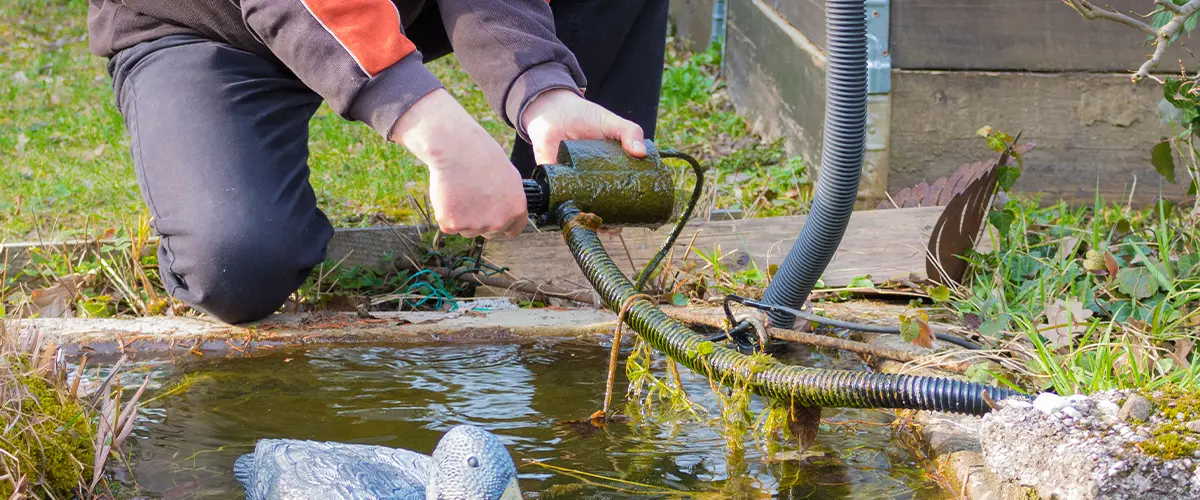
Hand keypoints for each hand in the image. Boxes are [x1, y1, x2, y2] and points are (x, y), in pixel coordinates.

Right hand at [391, 89, 528, 238]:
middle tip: (472, 198)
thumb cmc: (481, 156)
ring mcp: (475, 226)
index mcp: (516, 210)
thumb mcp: (509, 177)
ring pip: (468, 230)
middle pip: (490, 233)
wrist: (456, 150)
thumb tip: (505, 210)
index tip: (494, 216)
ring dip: (463, 218)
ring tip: (460, 191)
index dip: (503, 223)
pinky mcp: (451, 225)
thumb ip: (509, 200)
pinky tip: (449, 194)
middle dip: (482, 221)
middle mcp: (498, 222)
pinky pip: (449, 225)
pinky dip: (446, 213)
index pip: (513, 230)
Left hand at [523, 89, 643, 234]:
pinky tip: (576, 221)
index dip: (627, 208)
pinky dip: (567, 214)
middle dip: (609, 222)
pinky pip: (560, 204)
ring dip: (590, 223)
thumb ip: (629, 132)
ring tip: (599, 227)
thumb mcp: (611, 123)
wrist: (552, 110)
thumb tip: (641, 153)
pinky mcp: (554, 184)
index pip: (621, 194)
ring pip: (582, 210)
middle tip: (615, 227)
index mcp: (609, 170)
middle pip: (602, 207)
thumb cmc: (584, 116)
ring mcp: (574, 183)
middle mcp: (592, 180)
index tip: (633, 218)